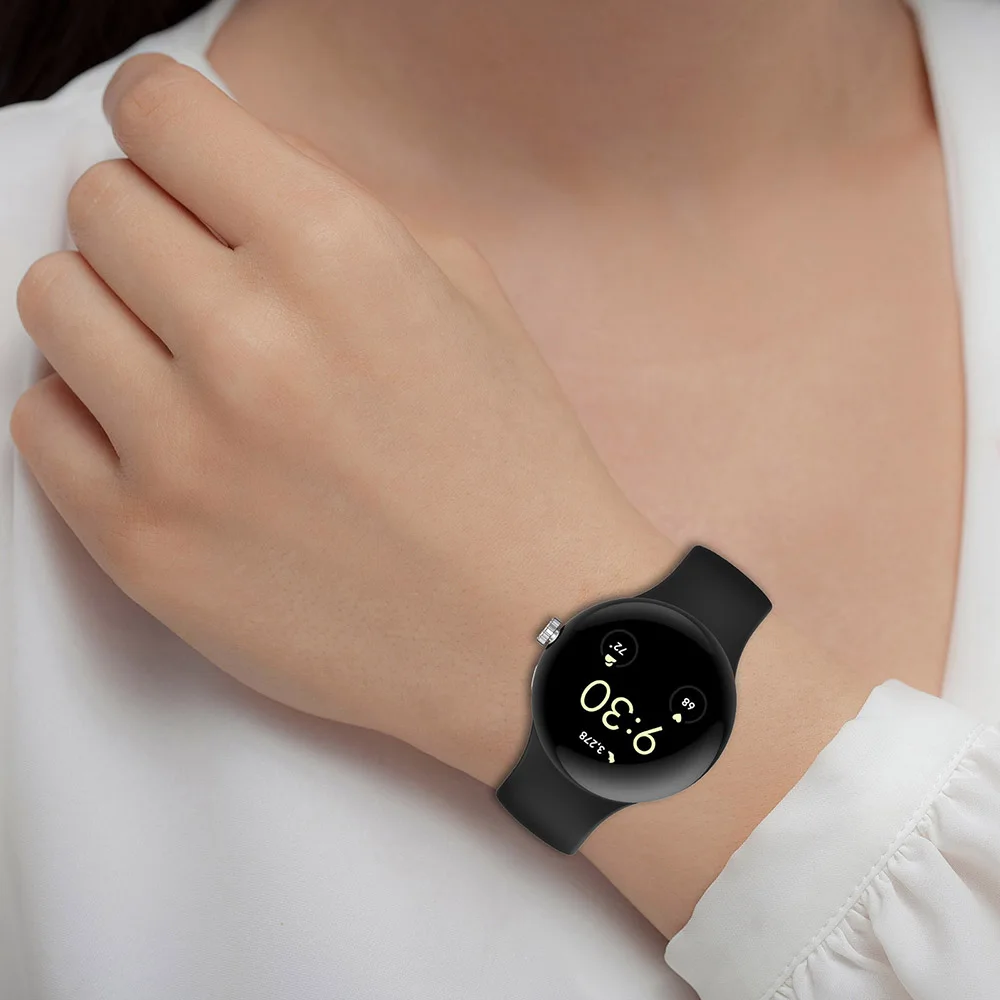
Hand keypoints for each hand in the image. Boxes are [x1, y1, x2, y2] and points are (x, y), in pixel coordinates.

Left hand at [10, 54, 675, 782]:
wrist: (527, 629)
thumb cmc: (511, 466)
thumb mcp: (464, 296)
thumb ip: (335, 211)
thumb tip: (223, 178)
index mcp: (338, 255)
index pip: (160, 113)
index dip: (165, 118)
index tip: (175, 146)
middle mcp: (248, 340)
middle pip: (99, 204)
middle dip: (148, 218)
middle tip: (201, 271)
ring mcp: (182, 451)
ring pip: (49, 301)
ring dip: (110, 310)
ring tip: (179, 356)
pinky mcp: (142, 546)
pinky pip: (38, 422)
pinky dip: (87, 410)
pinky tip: (162, 433)